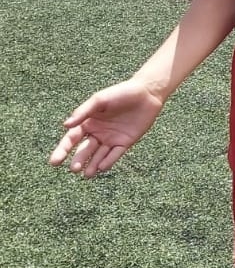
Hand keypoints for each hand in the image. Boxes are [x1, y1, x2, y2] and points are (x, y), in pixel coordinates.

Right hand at [50, 80, 166, 176]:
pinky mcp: (125, 142)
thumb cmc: (120, 93)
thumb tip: (65, 125)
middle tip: (73, 169)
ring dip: (92, 165)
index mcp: (87, 123)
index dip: (62, 150)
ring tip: (87, 174)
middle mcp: (97, 133)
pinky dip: (108, 161)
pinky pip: (115, 154)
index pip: (71, 139)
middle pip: (84, 150)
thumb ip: (83, 112)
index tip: (54, 162)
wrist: (147, 93)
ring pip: (98, 155)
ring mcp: (111, 139)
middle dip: (78, 160)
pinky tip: (102, 167)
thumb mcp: (99, 100)